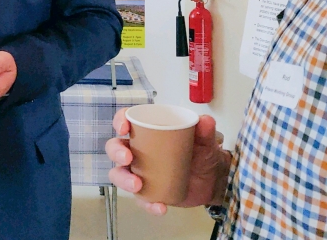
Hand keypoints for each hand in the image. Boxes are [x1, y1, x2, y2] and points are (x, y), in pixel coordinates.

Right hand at [105, 108, 230, 215]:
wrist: (212, 180)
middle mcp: (137, 151)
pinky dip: (148, 204)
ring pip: (119, 174)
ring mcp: (139, 172)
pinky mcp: (147, 192)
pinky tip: (159, 206)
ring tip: (137, 185)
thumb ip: (205, 131)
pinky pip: (141, 199)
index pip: (125, 122)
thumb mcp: (204, 141)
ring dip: (123, 180)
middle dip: (117, 152)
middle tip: (128, 158)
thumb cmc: (201, 155)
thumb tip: (205, 121)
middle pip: (115, 147)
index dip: (119, 121)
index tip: (124, 127)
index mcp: (146, 133)